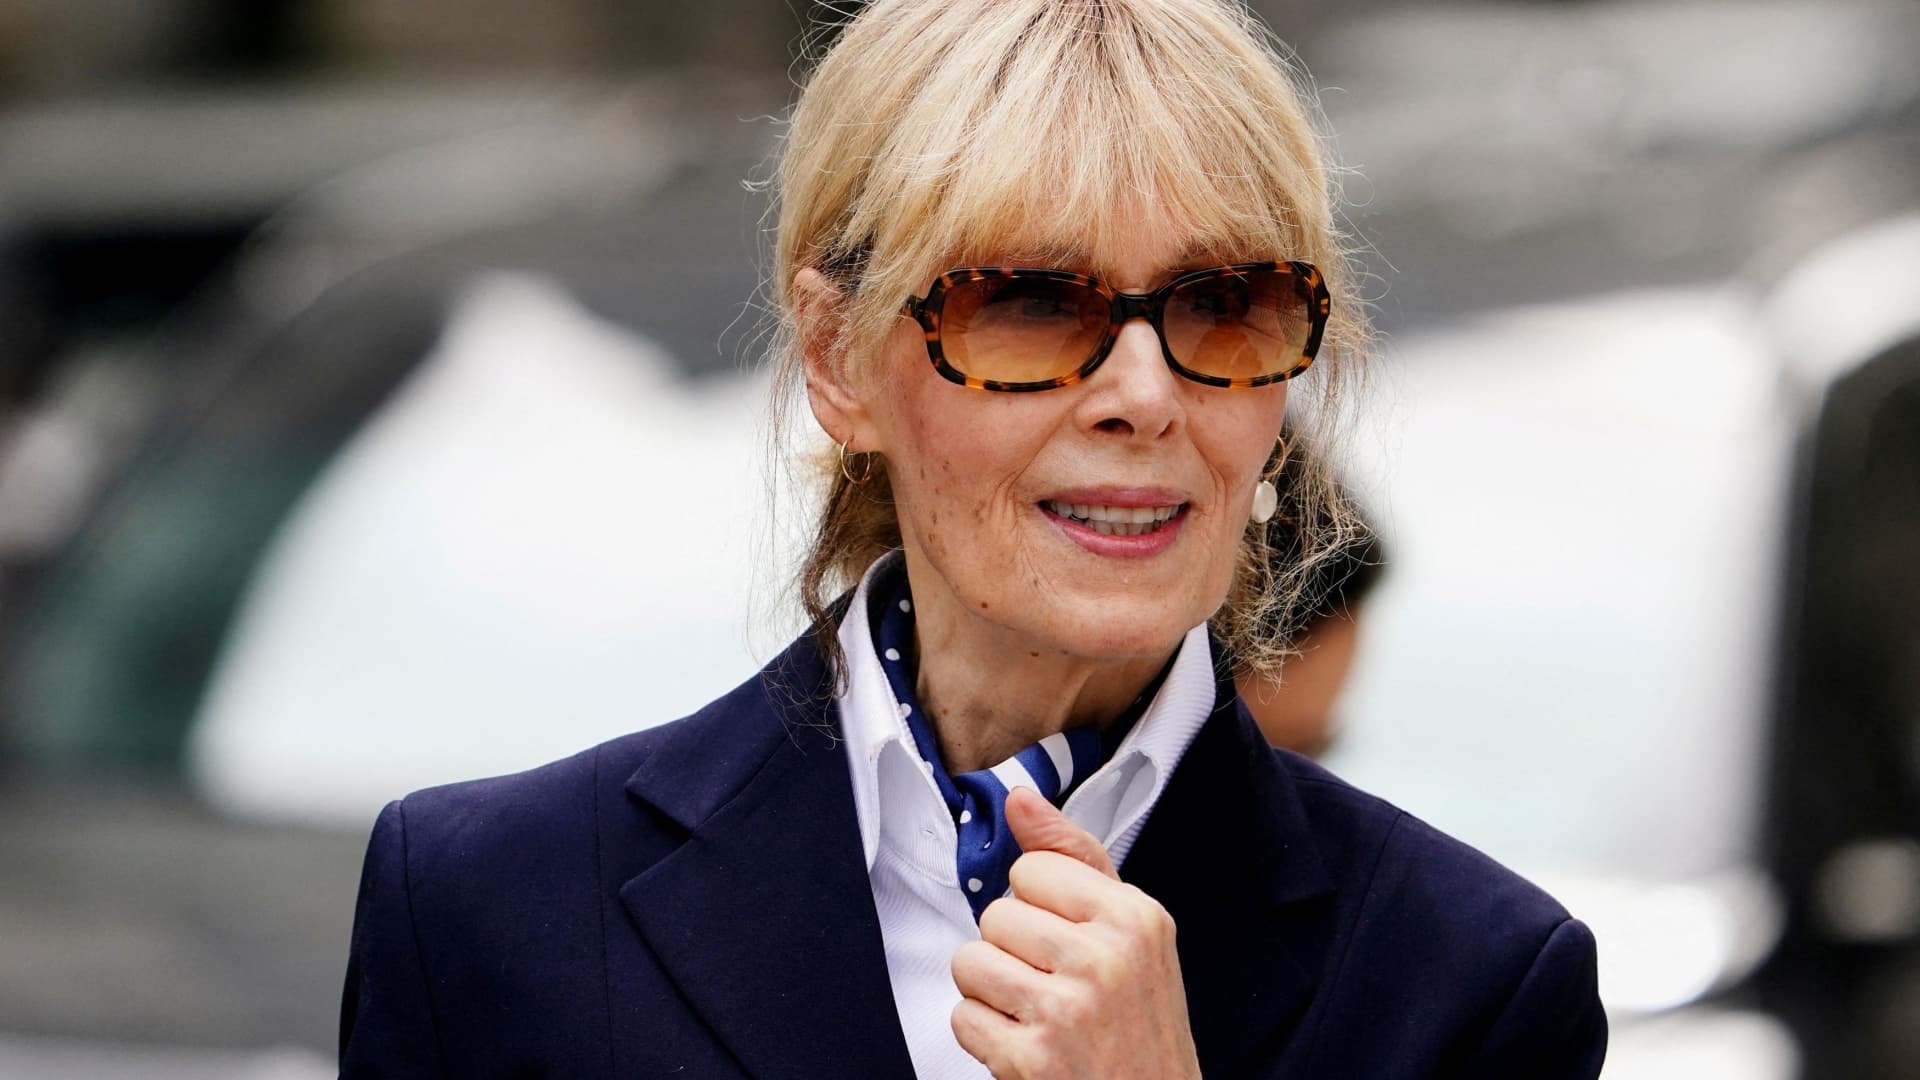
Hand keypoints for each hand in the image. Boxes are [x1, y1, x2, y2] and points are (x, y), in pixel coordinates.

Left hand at [949, 787, 1201, 1079]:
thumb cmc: (1140, 1023)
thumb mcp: (1131, 931)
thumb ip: (1073, 857)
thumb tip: (1020, 800)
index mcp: (1134, 918)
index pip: (1031, 869)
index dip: (1040, 907)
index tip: (1069, 941)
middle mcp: (1104, 960)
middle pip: (996, 915)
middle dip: (1014, 952)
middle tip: (1056, 986)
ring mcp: (1066, 1011)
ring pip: (970, 961)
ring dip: (992, 992)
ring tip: (1037, 1012)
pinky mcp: (1031, 1059)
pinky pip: (964, 1017)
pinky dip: (986, 1036)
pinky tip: (1027, 1044)